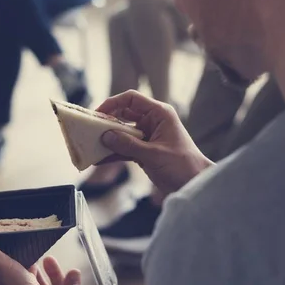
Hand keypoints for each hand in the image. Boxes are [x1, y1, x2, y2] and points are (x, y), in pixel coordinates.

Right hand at [98, 90, 213, 197]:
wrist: (195, 184)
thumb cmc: (182, 165)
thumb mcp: (153, 154)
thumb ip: (128, 145)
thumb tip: (105, 136)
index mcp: (159, 114)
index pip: (131, 100)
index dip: (113, 103)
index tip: (97, 114)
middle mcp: (152, 121)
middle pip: (123, 114)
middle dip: (106, 122)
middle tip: (89, 130)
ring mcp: (147, 136)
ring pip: (121, 132)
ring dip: (107, 139)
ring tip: (91, 145)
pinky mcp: (143, 151)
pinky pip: (123, 148)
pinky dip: (112, 153)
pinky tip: (99, 159)